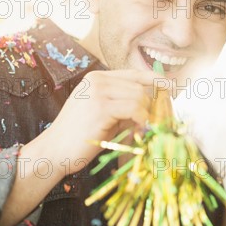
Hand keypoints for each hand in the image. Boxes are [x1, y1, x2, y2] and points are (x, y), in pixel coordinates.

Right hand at [36, 69, 168, 175]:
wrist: (54, 152)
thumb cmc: (79, 137)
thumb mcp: (105, 114)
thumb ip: (125, 105)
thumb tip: (155, 105)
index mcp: (96, 79)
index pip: (134, 73)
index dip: (155, 80)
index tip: (172, 88)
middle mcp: (96, 80)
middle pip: (140, 86)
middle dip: (153, 105)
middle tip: (156, 122)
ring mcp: (97, 92)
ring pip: (139, 97)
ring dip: (146, 116)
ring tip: (142, 130)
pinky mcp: (100, 107)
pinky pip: (134, 109)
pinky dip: (142, 120)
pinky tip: (139, 131)